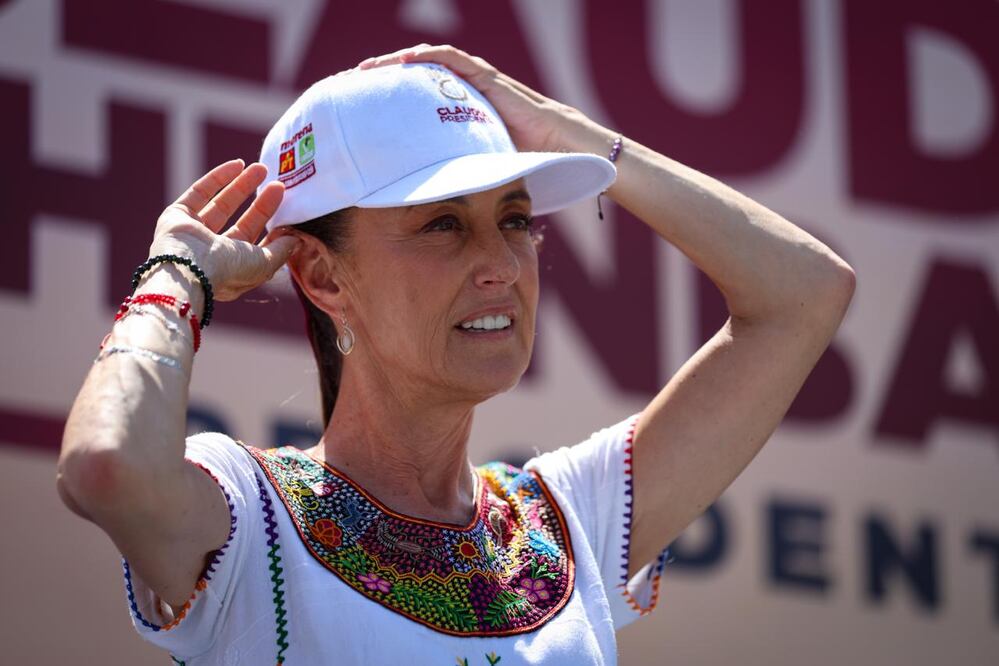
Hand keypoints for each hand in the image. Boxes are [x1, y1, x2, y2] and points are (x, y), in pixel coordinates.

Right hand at [146, 160, 299, 301]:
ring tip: (262, 168)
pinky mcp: (177, 216)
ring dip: (241, 185)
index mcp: (231, 268)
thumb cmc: (229, 270)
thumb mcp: (264, 264)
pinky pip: (199, 192)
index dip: (269, 223)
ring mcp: (192, 234)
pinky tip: (237, 165)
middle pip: (240, 222)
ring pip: (220, 204)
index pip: (253, 242)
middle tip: (278, 184)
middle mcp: (210, 253)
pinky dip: (218, 178)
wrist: (189, 267)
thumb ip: (280, 251)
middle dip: (260, 203)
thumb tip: (295, 239)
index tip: (286, 208)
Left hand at [358, 44, 583, 153]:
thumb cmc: (525, 158)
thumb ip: (456, 171)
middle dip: (387, 75)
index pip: (420, 97)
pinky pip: (453, 61)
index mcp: (462, 111)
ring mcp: (476, 82)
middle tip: (356, 82)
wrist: (560, 145)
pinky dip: (429, 57)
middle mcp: (466, 92)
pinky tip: (406, 59)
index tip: (366, 105)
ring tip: (371, 68)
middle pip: (418, 76)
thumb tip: (429, 200)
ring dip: (399, 61)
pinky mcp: (487, 78)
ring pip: (430, 62)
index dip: (393, 97)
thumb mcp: (477, 164)